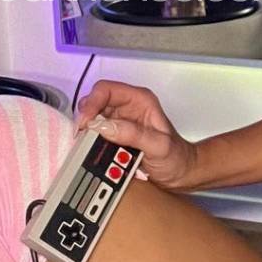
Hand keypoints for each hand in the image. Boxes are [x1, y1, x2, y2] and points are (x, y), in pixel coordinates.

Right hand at [75, 79, 197, 191]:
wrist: (180, 172)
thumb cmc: (176, 156)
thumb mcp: (159, 146)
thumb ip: (134, 135)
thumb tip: (105, 126)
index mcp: (140, 101)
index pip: (107, 90)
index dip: (92, 102)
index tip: (85, 122)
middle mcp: (128, 107)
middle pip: (95, 102)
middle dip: (85, 117)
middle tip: (81, 136)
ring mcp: (120, 121)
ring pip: (93, 118)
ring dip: (86, 131)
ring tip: (85, 145)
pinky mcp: (114, 135)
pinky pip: (95, 133)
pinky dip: (89, 141)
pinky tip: (90, 150)